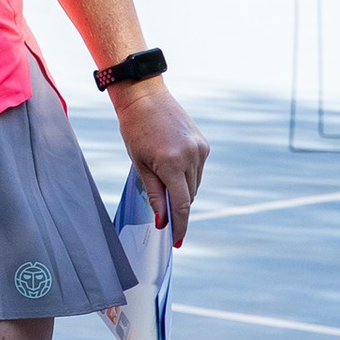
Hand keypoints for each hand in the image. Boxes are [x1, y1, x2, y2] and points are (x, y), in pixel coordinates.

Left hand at [113, 78, 208, 243]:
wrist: (145, 98)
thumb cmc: (136, 131)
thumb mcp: (139, 165)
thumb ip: (154, 194)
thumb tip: (162, 220)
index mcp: (171, 163)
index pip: (180, 204)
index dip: (180, 225)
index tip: (178, 240)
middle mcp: (190, 156)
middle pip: (189, 196)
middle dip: (177, 208)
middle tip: (165, 217)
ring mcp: (200, 150)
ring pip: (195, 185)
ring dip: (183, 192)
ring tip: (164, 182)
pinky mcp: (204, 144)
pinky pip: (197, 170)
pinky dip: (187, 177)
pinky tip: (173, 168)